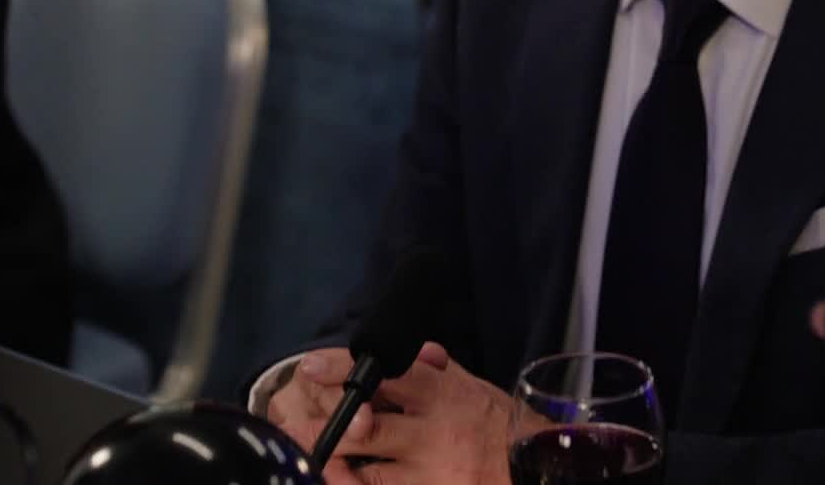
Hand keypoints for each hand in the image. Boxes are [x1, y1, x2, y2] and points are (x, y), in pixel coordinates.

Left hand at [275, 342, 515, 484]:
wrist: (536, 471)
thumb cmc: (504, 427)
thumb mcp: (477, 389)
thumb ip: (442, 372)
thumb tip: (420, 353)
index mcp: (443, 395)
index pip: (386, 374)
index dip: (343, 369)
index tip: (310, 366)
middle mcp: (432, 432)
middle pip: (365, 424)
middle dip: (324, 424)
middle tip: (289, 422)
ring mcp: (429, 471)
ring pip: (366, 471)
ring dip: (332, 465)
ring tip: (305, 460)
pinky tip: (337, 482)